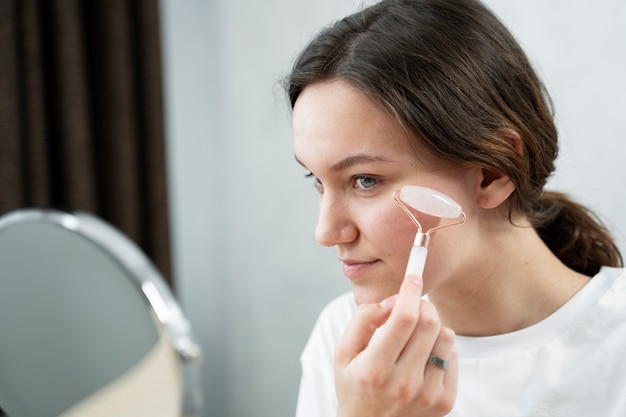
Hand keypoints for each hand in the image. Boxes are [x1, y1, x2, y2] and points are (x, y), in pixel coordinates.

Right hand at [334, 273, 457, 416]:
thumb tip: (390, 303)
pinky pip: (453, 356)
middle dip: (422, 304)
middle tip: (412, 305)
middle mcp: (404, 384)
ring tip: (414, 335)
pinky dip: (440, 347)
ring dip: (432, 326)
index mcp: (375, 370)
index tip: (413, 276)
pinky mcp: (445, 402)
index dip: (411, 291)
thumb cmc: (355, 386)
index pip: (404, 318)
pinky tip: (422, 356)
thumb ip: (362, 321)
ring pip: (446, 337)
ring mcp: (428, 395)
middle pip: (429, 323)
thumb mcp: (343, 353)